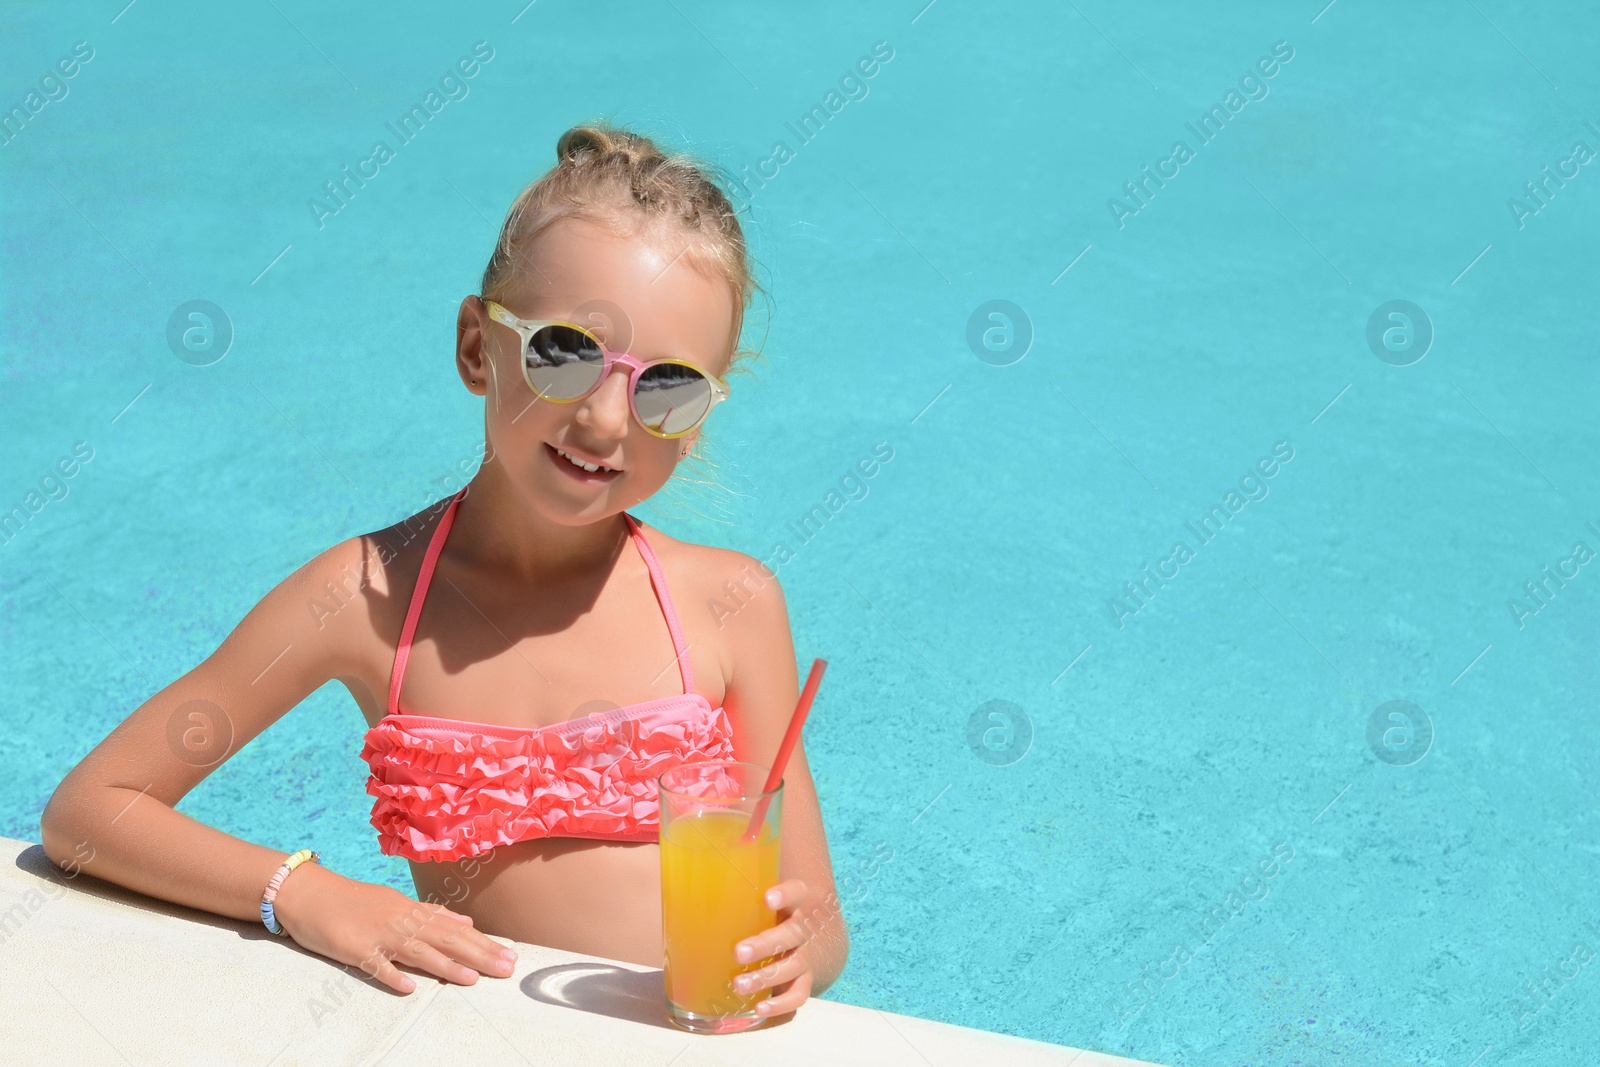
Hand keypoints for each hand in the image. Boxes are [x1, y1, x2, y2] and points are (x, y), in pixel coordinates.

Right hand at [271, 861, 517, 993]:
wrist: (307, 891)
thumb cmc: (353, 900)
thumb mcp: (396, 902)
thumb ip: (431, 914)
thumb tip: (466, 923)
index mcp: (411, 910)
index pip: (454, 929)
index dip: (483, 942)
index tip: (510, 954)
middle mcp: (400, 920)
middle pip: (445, 939)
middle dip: (479, 954)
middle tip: (507, 968)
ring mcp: (377, 934)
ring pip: (417, 950)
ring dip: (446, 966)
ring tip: (473, 979)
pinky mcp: (353, 947)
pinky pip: (374, 964)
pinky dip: (391, 974)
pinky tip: (408, 988)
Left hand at [733, 878, 817, 1018]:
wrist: (793, 941)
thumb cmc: (760, 916)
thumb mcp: (751, 901)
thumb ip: (727, 895)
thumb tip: (682, 886)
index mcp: (791, 904)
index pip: (796, 892)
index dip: (785, 894)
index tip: (767, 898)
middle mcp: (802, 928)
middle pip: (793, 933)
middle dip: (766, 944)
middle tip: (738, 952)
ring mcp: (805, 956)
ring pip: (795, 965)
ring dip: (766, 977)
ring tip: (738, 984)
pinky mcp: (803, 981)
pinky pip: (799, 994)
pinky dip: (781, 1004)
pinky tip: (759, 1008)